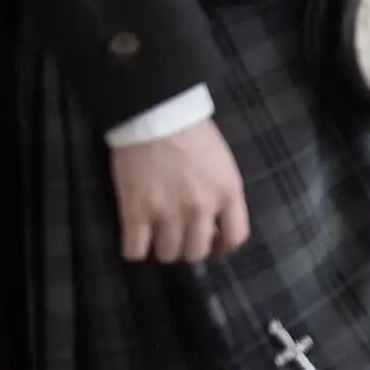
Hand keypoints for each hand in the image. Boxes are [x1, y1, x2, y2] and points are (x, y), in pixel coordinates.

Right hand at [110, 118, 248, 262]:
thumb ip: (222, 195)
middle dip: (187, 247)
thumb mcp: (223, 164)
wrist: (157, 114)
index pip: (235, 238)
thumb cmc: (194, 133)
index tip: (210, 241)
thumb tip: (213, 226)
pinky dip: (134, 249)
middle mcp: (201, 207)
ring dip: (161, 248)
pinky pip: (134, 251)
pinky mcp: (135, 212)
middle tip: (177, 233)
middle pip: (196, 252)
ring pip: (167, 255)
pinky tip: (135, 237)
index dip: (221, 245)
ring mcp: (168, 212)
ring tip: (155, 233)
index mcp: (228, 192)